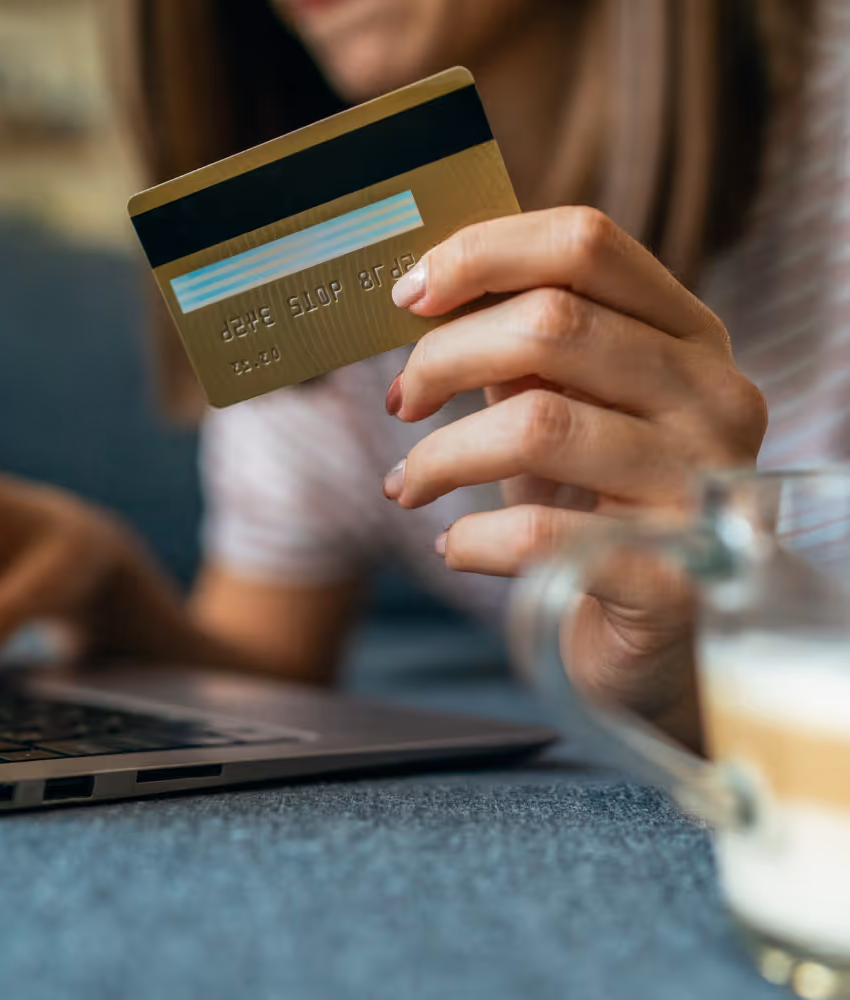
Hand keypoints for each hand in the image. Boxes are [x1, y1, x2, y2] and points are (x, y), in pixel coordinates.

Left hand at [382, 207, 766, 741]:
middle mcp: (713, 397)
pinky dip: (473, 538)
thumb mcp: (569, 408)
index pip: (585, 245)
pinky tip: (454, 546)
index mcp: (688, 337)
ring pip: (538, 425)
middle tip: (400, 402)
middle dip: (442, 359)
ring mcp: (702, 486)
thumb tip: (424, 297)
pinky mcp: (675, 577)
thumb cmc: (598, 506)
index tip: (407, 295)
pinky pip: (540, 534)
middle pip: (551, 325)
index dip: (482, 254)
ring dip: (441, 455)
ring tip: (407, 484)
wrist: (659, 639)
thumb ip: (523, 351)